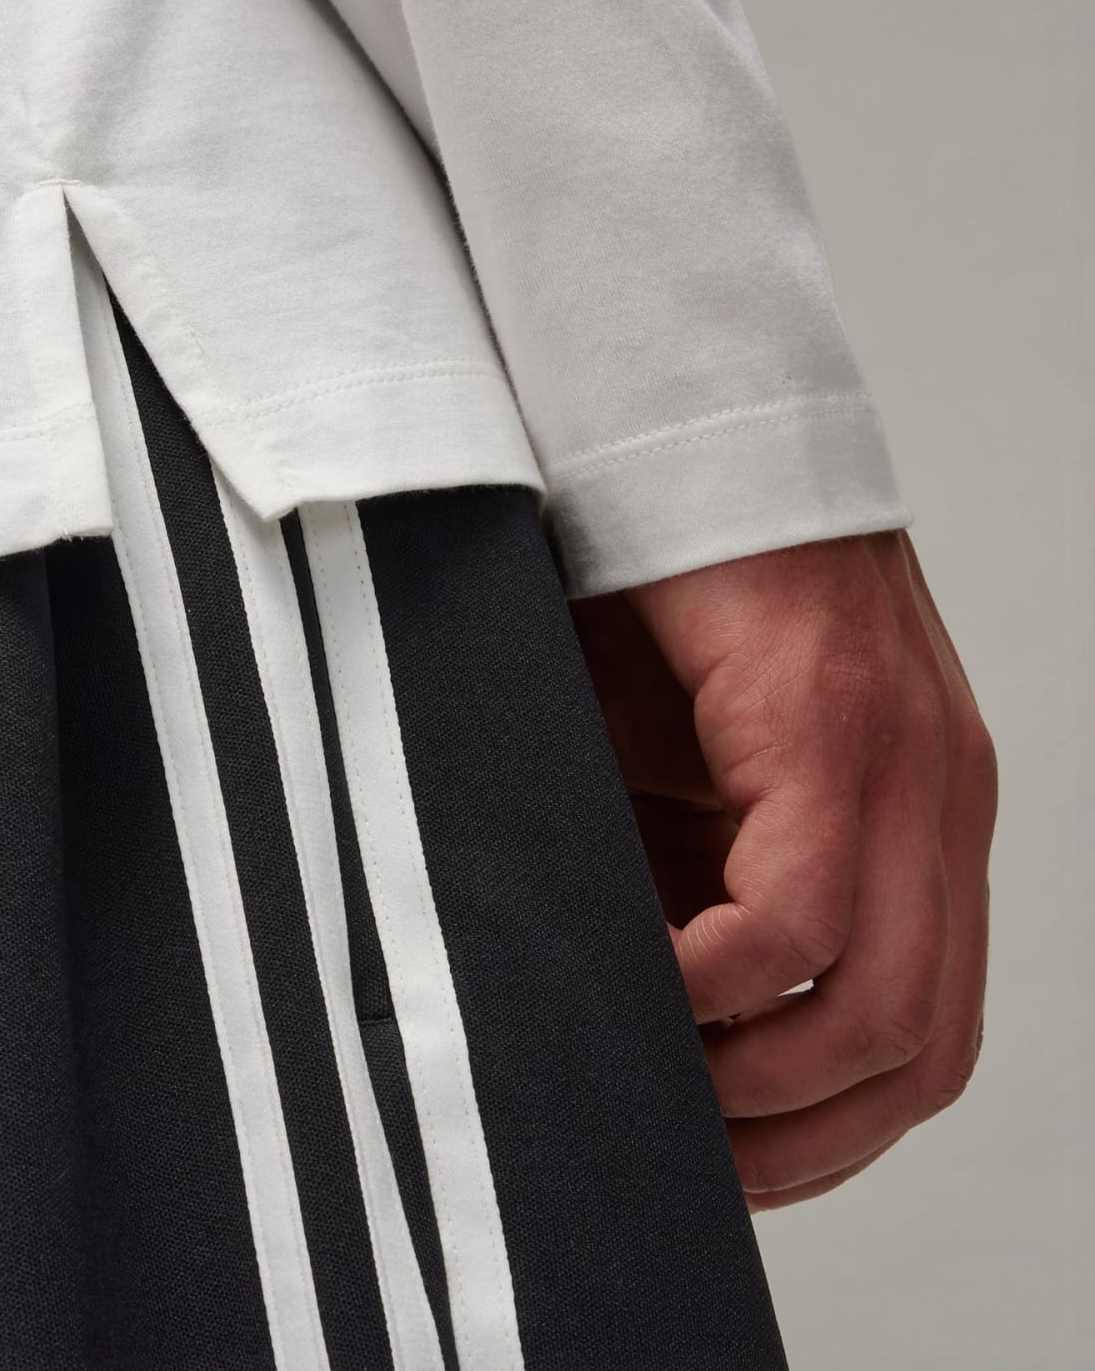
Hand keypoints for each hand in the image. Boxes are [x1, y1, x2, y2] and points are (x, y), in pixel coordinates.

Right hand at [570, 529, 997, 1210]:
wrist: (663, 418)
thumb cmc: (654, 584)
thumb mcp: (675, 764)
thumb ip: (682, 873)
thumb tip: (638, 1008)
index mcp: (916, 814)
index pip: (922, 1033)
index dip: (827, 1131)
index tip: (717, 1158)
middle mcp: (938, 800)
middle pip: (923, 1053)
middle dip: (799, 1140)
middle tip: (685, 1153)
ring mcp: (902, 761)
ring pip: (886, 1009)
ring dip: (761, 1079)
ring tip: (655, 1075)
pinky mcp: (830, 720)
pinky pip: (802, 914)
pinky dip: (719, 980)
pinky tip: (642, 975)